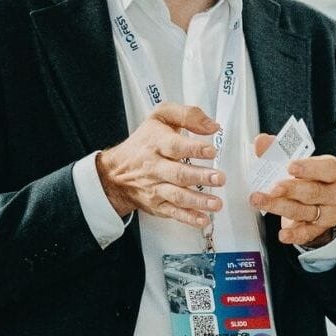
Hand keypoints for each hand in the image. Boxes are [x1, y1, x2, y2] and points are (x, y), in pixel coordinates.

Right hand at [97, 103, 225, 226]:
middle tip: (220, 178)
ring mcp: (155, 188)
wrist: (116, 172)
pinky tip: (203, 220)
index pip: (175, 146)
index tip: (211, 151)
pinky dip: (188, 218)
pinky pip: (173, 213)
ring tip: (216, 203)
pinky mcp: (157, 205)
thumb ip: (188, 115)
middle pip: (178, 173)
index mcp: (156, 143)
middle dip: (200, 177)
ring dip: (198, 201)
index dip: (194, 149)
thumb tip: (212, 126)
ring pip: (177, 196)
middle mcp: (155, 167)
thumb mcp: (160, 117)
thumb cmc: (144, 142)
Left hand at [248, 134, 335, 247]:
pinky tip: (282, 235)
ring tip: (259, 201)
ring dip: (280, 207)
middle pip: (313, 192)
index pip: (327, 169)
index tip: (290, 166)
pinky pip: (307, 234)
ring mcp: (329, 213)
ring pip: (304, 211)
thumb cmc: (306, 178)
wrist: (317, 203)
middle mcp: (335, 193)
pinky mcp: (319, 230)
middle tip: (271, 188)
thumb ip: (277, 150)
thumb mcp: (296, 161)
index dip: (309, 168)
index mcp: (333, 171)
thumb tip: (261, 142)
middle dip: (290, 189)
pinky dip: (294, 235)